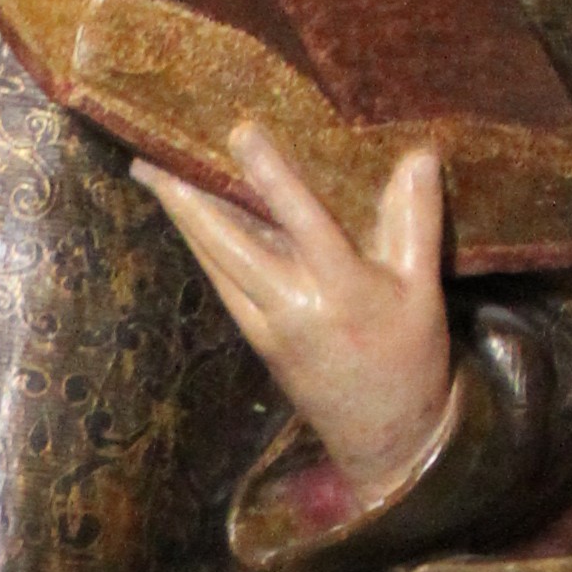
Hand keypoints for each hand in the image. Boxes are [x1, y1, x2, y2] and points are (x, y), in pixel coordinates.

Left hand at [137, 126, 453, 501]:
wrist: (388, 440)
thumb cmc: (412, 359)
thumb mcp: (424, 290)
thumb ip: (417, 220)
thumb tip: (419, 154)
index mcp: (341, 289)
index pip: (300, 219)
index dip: (270, 174)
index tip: (240, 131)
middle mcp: (293, 306)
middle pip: (226, 244)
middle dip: (184, 200)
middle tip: (147, 158)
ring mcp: (267, 326)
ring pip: (214, 263)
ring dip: (182, 220)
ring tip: (152, 176)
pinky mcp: (257, 340)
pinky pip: (223, 283)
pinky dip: (203, 248)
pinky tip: (190, 221)